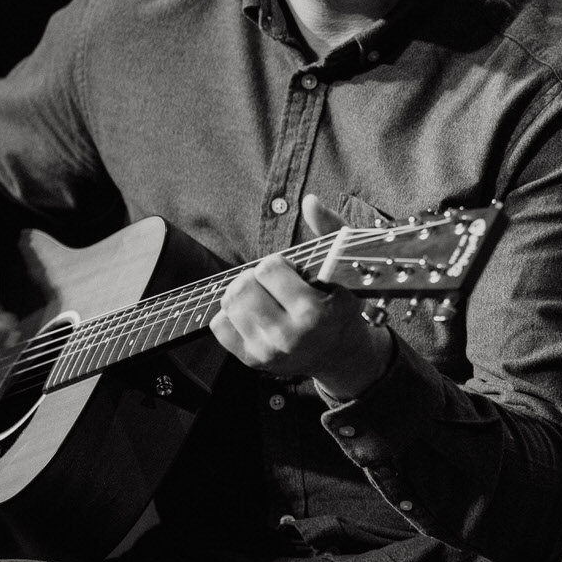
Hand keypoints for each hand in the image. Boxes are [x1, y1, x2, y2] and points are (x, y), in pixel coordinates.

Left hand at [209, 194, 393, 397]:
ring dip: (243, 293)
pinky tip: (252, 314)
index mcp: (312, 312)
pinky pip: (219, 325)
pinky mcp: (251, 360)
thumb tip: (310, 201)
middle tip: (272, 284)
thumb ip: (329, 230)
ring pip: (229, 304)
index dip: (278, 265)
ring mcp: (267, 351)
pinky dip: (231, 314)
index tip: (290, 273)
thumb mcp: (342, 267)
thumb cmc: (340, 304)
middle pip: (243, 287)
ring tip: (262, 296)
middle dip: (256, 278)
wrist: (339, 353)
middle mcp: (287, 336)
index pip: (268, 269)